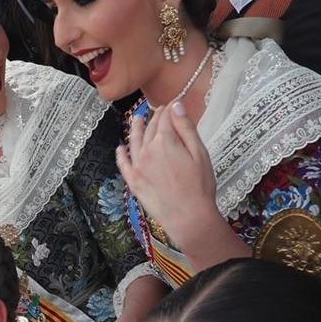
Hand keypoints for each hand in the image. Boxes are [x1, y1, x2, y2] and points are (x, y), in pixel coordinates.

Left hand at [115, 103, 216, 248]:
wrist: (188, 216)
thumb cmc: (199, 186)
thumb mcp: (199, 153)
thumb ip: (186, 128)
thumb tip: (176, 106)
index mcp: (165, 141)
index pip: (165, 119)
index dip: (168, 110)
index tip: (171, 105)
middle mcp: (147, 150)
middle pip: (150, 129)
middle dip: (155, 117)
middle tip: (159, 111)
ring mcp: (138, 166)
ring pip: (134, 142)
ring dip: (136, 128)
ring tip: (138, 120)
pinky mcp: (133, 181)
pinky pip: (123, 164)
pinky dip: (121, 154)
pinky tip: (120, 148)